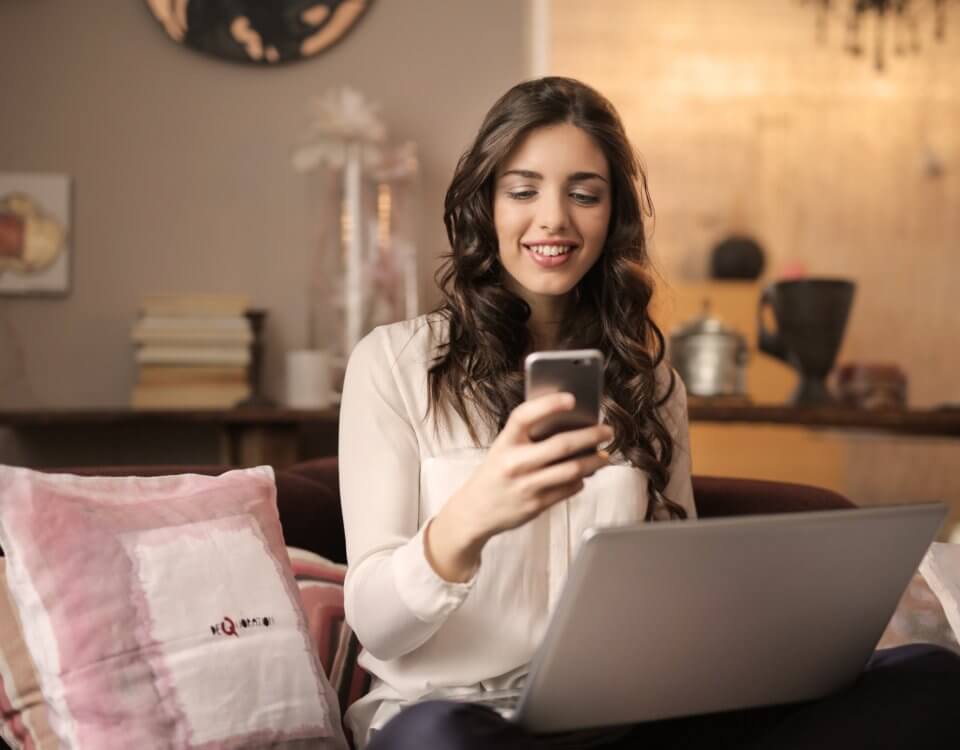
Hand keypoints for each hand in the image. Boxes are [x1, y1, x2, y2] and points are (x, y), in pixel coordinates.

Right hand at [426, 393, 611, 580]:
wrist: (475, 511)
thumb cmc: (495, 473)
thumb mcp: (503, 448)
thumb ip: (529, 436)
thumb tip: (570, 424)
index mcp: (505, 442)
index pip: (525, 416)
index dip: (549, 404)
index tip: (572, 398)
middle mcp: (515, 463)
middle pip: (561, 445)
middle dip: (591, 436)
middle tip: (607, 431)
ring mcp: (526, 485)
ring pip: (572, 470)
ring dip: (594, 461)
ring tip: (605, 456)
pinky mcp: (536, 505)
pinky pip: (569, 488)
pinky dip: (581, 480)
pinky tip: (585, 474)